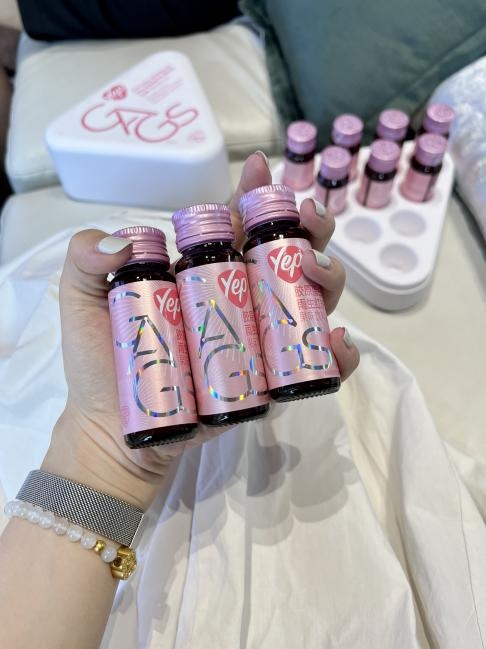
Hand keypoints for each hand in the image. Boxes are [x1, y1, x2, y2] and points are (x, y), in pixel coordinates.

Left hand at [43, 152, 358, 511]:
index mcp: (203, 272)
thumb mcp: (81, 304)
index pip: (236, 224)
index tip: (258, 171)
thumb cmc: (103, 365)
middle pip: (288, 253)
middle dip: (309, 228)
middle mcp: (240, 297)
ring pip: (312, 297)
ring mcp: (261, 336)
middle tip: (307, 221)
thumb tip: (122, 242)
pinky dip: (340, 352)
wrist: (117, 430)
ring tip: (314, 273)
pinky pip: (318, 361)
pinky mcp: (271, 377)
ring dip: (329, 275)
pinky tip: (337, 342)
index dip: (254, 194)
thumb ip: (84, 261)